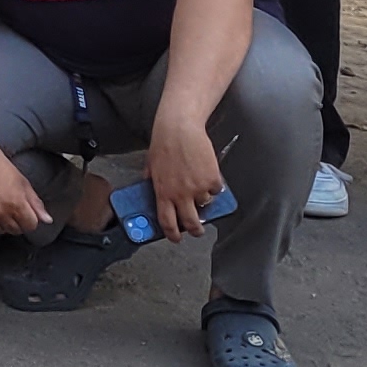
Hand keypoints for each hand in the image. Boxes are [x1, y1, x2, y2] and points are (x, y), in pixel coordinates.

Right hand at [0, 145, 51, 241]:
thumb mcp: (23, 182)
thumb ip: (36, 203)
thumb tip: (47, 220)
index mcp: (17, 204)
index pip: (30, 226)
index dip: (30, 219)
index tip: (25, 212)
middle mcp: (1, 212)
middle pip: (15, 230)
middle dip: (16, 221)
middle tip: (10, 207)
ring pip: (0, 230)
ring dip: (2, 222)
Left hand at [146, 109, 226, 244]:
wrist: (179, 128)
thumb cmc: (163, 143)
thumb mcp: (151, 165)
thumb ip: (152, 181)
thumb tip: (150, 189)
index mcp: (163, 192)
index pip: (167, 222)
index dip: (172, 234)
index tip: (176, 238)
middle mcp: (180, 194)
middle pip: (191, 222)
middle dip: (196, 230)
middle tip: (198, 230)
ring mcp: (197, 188)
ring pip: (205, 204)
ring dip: (204, 200)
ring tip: (200, 186)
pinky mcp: (212, 179)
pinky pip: (216, 189)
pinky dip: (214, 185)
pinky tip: (208, 173)